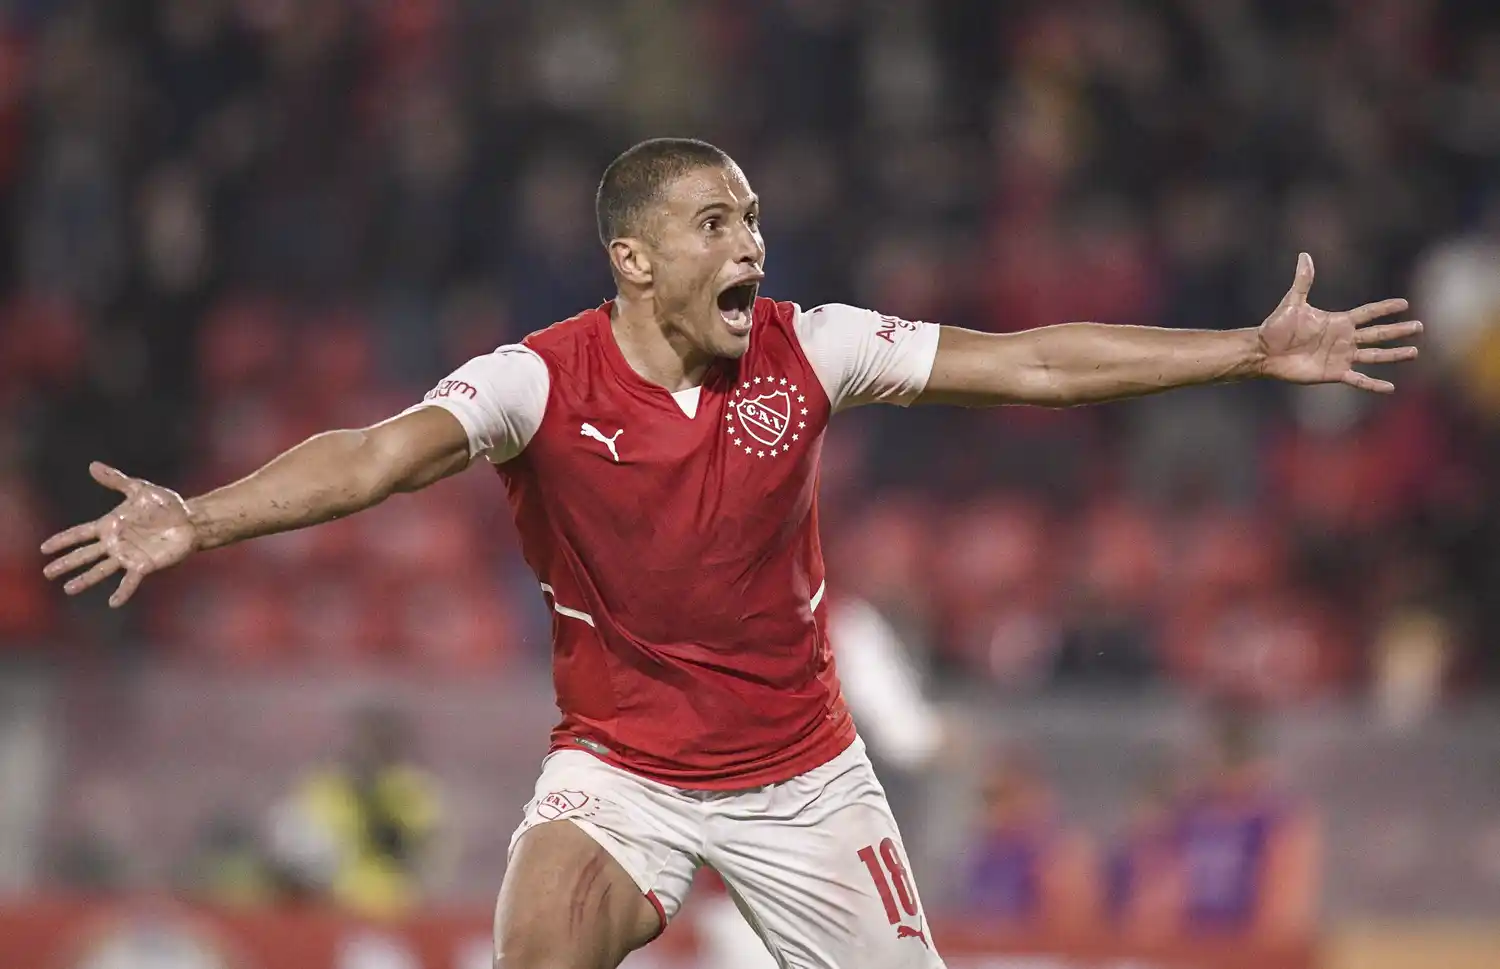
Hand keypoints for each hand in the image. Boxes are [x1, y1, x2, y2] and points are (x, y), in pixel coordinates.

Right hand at [41, 462, 197, 607]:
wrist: (190, 520)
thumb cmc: (167, 505)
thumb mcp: (139, 489)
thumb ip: (116, 480)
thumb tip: (92, 465)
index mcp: (111, 525)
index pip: (80, 533)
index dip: (63, 540)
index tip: (44, 548)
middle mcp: (115, 543)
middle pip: (85, 555)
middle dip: (66, 563)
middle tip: (47, 573)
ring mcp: (128, 555)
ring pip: (101, 570)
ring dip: (85, 580)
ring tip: (69, 589)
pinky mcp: (144, 565)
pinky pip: (130, 580)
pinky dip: (122, 591)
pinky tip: (113, 602)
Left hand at [1257, 252, 1421, 392]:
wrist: (1265, 352)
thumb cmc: (1276, 327)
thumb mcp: (1293, 302)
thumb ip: (1303, 281)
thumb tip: (1304, 255)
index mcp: (1338, 321)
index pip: (1368, 313)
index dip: (1385, 308)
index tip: (1404, 304)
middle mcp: (1344, 339)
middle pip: (1378, 333)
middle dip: (1398, 331)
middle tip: (1420, 326)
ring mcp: (1341, 356)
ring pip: (1374, 355)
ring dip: (1394, 354)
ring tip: (1414, 352)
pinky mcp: (1334, 373)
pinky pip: (1358, 379)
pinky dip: (1374, 384)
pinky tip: (1390, 387)